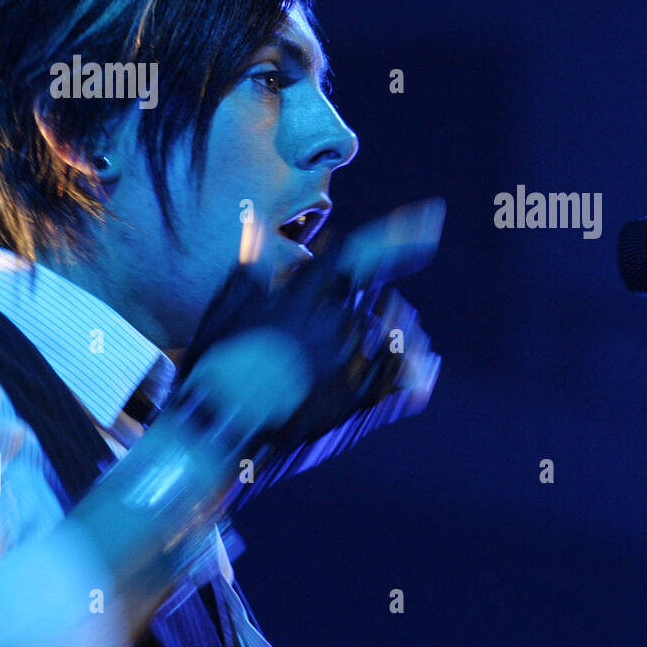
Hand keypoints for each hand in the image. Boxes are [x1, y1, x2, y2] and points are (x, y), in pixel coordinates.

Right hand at [175, 199, 444, 449]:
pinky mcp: (352, 400)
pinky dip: (411, 359)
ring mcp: (344, 364)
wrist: (216, 431)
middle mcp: (329, 326)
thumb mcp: (224, 308)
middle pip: (374, 290)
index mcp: (301, 298)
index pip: (358, 252)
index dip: (399, 232)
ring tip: (396, 319)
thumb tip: (254, 220)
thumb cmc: (213, 367)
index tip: (433, 215)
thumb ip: (250, 263)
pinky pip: (398, 373)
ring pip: (391, 327)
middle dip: (368, 286)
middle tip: (353, 298)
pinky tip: (421, 358)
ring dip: (394, 318)